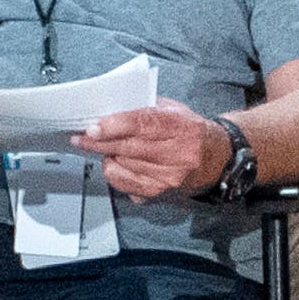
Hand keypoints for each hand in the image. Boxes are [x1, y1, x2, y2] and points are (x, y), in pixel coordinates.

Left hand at [81, 103, 230, 200]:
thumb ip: (146, 108)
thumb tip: (112, 109)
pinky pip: (126, 184)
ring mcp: (168, 176)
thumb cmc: (191, 131)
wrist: (217, 159)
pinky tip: (113, 162)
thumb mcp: (175, 110)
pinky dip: (114, 172)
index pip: (143, 125)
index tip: (94, 127)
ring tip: (101, 147)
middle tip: (81, 137)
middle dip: (99, 142)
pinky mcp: (160, 191)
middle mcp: (177, 154)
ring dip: (107, 156)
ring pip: (124, 166)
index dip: (115, 126)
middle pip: (129, 147)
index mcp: (181, 127)